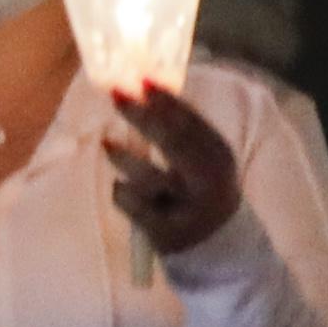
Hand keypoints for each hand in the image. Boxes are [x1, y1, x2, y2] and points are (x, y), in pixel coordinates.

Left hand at [105, 86, 245, 254]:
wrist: (220, 247)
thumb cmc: (203, 192)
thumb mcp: (205, 161)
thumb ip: (184, 131)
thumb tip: (150, 88)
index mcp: (220, 159)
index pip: (193, 123)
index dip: (168, 101)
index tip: (143, 79)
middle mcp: (208, 181)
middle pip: (173, 143)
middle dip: (143, 117)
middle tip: (117, 95)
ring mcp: (188, 208)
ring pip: (148, 177)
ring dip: (124, 159)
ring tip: (107, 146)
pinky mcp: (166, 231)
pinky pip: (132, 204)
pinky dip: (122, 192)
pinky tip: (121, 187)